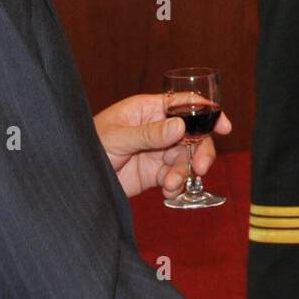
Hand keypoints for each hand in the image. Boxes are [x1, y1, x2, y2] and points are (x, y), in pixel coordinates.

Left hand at [92, 94, 230, 199]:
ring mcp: (156, 152)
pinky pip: (174, 178)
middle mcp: (157, 129)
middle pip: (192, 135)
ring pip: (185, 158)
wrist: (74, 178)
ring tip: (171, 185)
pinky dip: (176, 186)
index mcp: (148, 110)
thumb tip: (180, 126)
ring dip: (184, 172)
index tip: (224, 126)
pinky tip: (167, 193)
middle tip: (200, 167)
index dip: (207, 112)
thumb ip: (150, 134)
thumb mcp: (119, 137)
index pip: (184, 105)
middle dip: (201, 150)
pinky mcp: (153, 174)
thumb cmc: (89, 145)